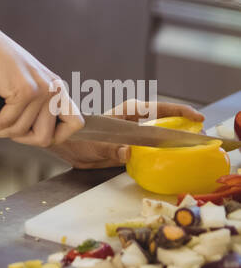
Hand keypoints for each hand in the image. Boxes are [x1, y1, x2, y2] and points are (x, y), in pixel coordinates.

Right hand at [0, 20, 83, 147]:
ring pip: (22, 132)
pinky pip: (7, 123)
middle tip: (4, 128)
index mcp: (57, 87)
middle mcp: (54, 88)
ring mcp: (42, 90)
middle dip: (21, 139)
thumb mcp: (25, 87)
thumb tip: (41, 139)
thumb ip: (37, 108)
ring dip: (0, 131)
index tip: (32, 134)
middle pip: (46, 138)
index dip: (56, 136)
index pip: (75, 123)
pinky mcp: (25, 91)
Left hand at [57, 98, 207, 169]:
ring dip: (174, 137)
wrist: (65, 143)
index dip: (177, 111)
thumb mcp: (92, 145)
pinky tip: (172, 159)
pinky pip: (150, 146)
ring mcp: (133, 132)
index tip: (196, 116)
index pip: (156, 108)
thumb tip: (128, 152)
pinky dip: (162, 150)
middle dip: (183, 123)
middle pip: (163, 118)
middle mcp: (132, 120)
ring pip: (158, 131)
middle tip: (201, 133)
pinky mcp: (130, 145)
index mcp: (125, 113)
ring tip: (193, 146)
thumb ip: (110, 149)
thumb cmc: (77, 138)